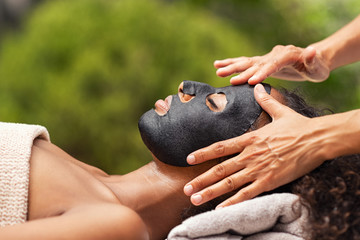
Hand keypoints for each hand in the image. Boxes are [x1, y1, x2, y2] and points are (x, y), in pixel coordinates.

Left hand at [183, 84, 326, 207]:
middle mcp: (250, 154)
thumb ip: (266, 101)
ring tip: (195, 199)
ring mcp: (259, 168)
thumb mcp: (280, 112)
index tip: (189, 158)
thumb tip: (258, 87)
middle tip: (187, 188)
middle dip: (201, 179)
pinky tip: (221, 209)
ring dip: (210, 192)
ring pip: (229, 183)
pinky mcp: (270, 181)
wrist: (318, 139)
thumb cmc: (299, 126)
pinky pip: (247, 194)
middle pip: (220, 168)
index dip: (203, 153)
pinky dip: (233, 202)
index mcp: (250, 139)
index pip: (221, 147)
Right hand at [214, 45, 329, 84]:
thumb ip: (312, 60)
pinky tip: (219, 64)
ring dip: (231, 66)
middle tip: (223, 75)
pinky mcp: (263, 62)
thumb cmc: (317, 67)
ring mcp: (267, 57)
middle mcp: (274, 54)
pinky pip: (246, 62)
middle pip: (255, 62)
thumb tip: (311, 50)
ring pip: (247, 61)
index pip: (272, 64)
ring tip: (216, 69)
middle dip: (239, 69)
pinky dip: (233, 63)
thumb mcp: (318, 67)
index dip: (262, 72)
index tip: (251, 81)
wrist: (314, 60)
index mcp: (287, 55)